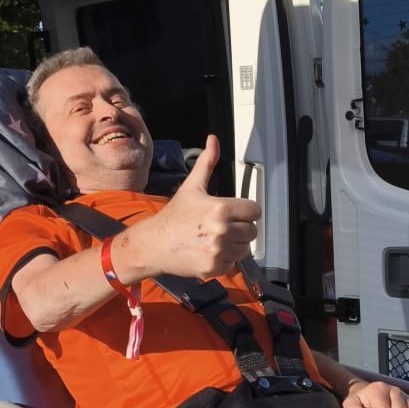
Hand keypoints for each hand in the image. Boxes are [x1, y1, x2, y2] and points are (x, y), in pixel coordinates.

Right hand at [140, 134, 260, 277]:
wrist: (153, 244)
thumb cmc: (173, 217)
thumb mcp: (191, 187)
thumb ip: (207, 163)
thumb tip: (213, 140)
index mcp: (220, 208)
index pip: (254, 211)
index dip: (246, 212)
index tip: (235, 214)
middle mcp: (222, 230)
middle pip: (252, 231)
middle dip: (240, 229)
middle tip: (221, 227)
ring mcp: (218, 250)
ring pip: (244, 248)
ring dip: (234, 245)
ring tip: (215, 239)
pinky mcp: (214, 267)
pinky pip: (233, 264)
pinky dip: (224, 260)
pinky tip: (208, 252)